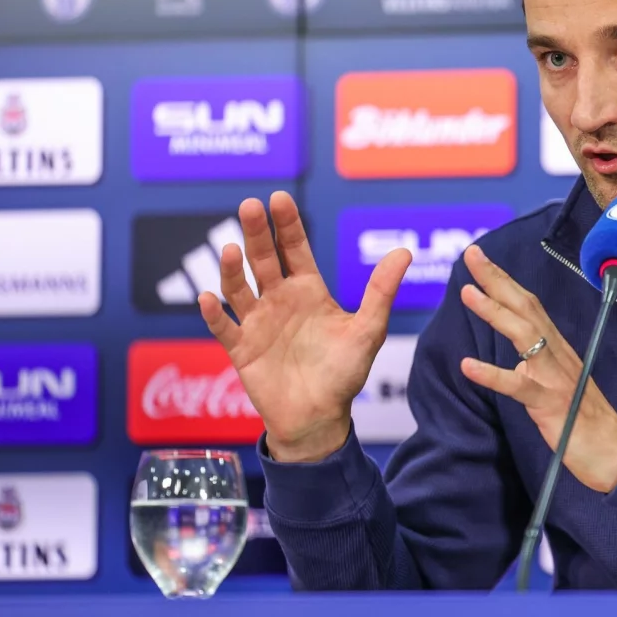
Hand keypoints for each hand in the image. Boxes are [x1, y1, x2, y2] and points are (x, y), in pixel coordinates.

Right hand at [197, 191, 411, 462]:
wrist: (320, 418)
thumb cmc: (345, 373)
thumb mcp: (368, 329)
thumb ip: (381, 291)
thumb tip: (405, 251)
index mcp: (309, 291)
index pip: (294, 249)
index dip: (286, 224)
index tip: (278, 198)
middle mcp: (279, 300)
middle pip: (263, 259)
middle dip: (256, 232)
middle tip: (250, 205)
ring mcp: (257, 323)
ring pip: (239, 288)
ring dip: (232, 269)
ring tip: (232, 249)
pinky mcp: (241, 350)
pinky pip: (224, 328)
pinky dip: (215, 314)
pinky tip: (211, 298)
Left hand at [457, 245, 616, 493]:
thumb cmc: (587, 421)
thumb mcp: (560, 384)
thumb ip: (540, 367)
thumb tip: (518, 361)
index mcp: (557, 348)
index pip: (529, 305)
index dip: (504, 280)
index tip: (481, 259)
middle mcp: (558, 354)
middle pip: (526, 308)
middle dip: (497, 280)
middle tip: (472, 254)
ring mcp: (555, 377)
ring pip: (524, 336)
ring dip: (495, 313)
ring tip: (468, 293)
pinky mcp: (551, 405)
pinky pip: (518, 386)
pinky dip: (493, 375)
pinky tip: (468, 366)